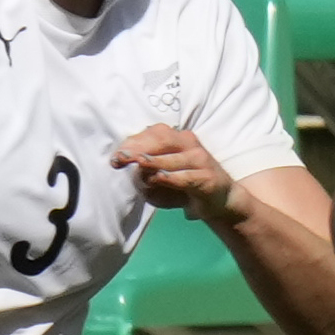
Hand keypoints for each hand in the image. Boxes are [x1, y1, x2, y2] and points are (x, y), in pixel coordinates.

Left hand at [110, 126, 238, 224]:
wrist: (220, 201)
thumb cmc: (185, 186)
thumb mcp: (162, 179)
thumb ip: (147, 173)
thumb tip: (135, 172)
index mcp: (178, 139)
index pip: (153, 134)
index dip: (132, 143)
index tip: (115, 157)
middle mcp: (189, 144)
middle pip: (161, 139)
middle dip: (138, 148)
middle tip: (120, 159)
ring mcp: (200, 159)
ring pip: (172, 158)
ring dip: (152, 162)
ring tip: (136, 164)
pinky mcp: (207, 178)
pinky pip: (186, 176)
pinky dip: (171, 177)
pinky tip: (158, 178)